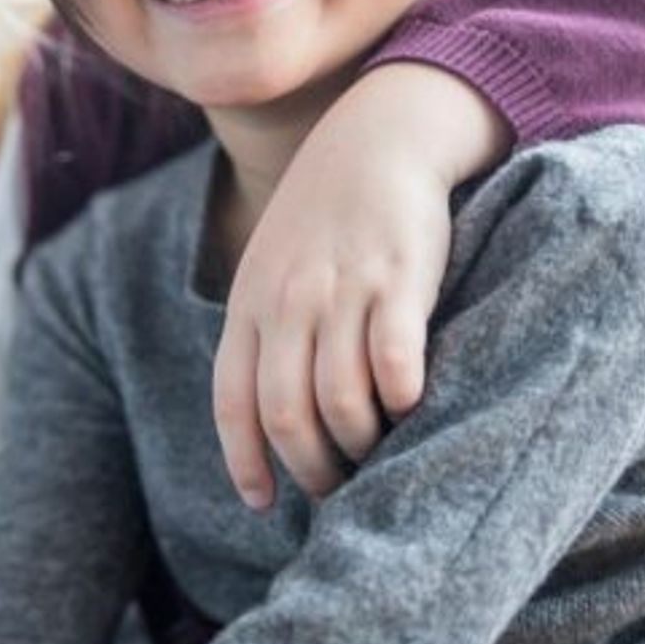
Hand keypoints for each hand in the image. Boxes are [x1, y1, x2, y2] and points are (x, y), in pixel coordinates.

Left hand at [215, 62, 509, 505]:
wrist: (375, 140)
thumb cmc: (323, 219)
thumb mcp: (270, 270)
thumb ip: (263, 332)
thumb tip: (265, 412)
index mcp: (248, 307)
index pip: (232, 402)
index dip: (244, 460)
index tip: (261, 503)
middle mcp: (287, 304)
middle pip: (285, 413)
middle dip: (309, 466)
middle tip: (336, 490)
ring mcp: (341, 292)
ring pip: (340, 398)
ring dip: (358, 443)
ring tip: (376, 457)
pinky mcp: (398, 280)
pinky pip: (395, 358)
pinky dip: (402, 397)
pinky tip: (412, 409)